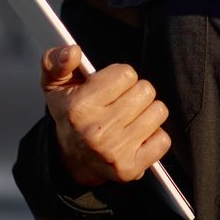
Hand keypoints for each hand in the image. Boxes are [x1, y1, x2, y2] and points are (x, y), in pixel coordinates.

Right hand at [39, 45, 171, 186]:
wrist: (72, 159)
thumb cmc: (70, 114)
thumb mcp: (56, 85)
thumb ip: (56, 62)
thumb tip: (72, 51)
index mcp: (79, 107)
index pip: (127, 74)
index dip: (120, 78)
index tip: (108, 88)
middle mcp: (96, 131)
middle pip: (146, 91)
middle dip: (136, 94)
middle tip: (121, 104)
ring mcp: (114, 152)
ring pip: (158, 112)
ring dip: (147, 113)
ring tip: (129, 120)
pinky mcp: (129, 168)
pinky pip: (163, 140)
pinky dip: (154, 137)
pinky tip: (137, 138)